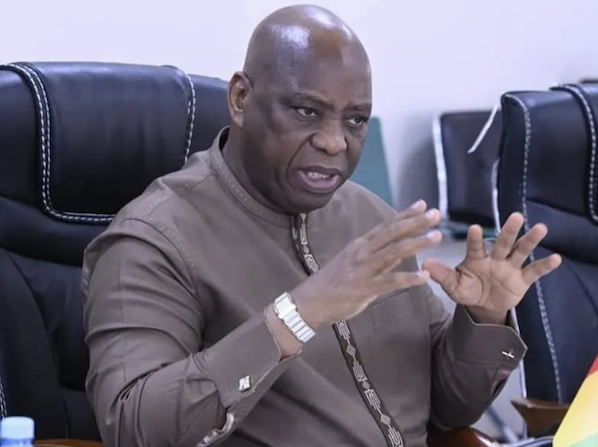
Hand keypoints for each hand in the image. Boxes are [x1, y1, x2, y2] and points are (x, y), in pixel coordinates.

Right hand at [290, 200, 441, 327]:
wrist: (309, 301)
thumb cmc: (332, 283)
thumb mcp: (354, 263)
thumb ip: (377, 256)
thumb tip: (399, 249)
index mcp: (360, 245)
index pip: (386, 225)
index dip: (405, 214)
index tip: (423, 204)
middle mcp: (363, 252)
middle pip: (393, 233)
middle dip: (416, 222)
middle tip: (436, 214)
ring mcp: (363, 269)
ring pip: (394, 252)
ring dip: (416, 242)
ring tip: (436, 236)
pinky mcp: (364, 288)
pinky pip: (389, 282)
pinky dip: (408, 278)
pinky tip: (424, 277)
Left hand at [422, 212, 561, 323]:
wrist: (483, 305)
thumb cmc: (466, 289)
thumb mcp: (453, 285)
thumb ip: (442, 275)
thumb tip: (425, 264)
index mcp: (475, 259)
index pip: (475, 247)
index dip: (474, 238)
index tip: (473, 228)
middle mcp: (494, 258)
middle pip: (503, 242)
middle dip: (509, 230)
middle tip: (516, 216)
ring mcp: (509, 267)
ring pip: (521, 252)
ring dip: (530, 240)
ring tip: (541, 228)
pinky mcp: (522, 279)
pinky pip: (534, 272)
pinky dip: (545, 266)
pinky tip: (557, 258)